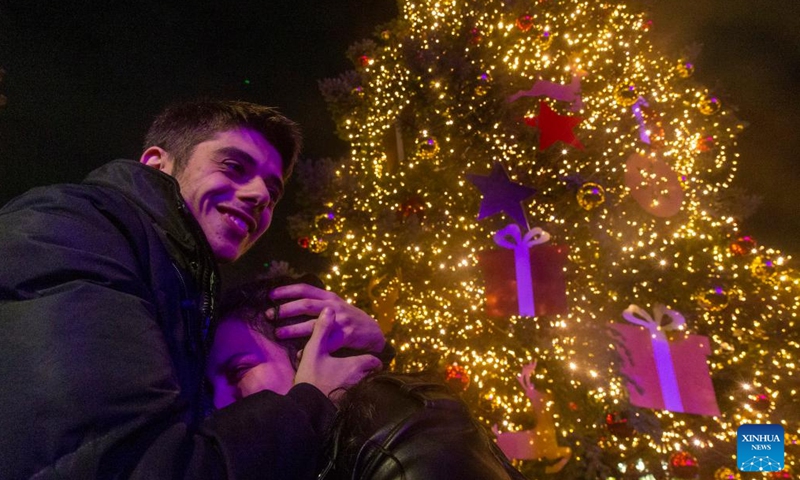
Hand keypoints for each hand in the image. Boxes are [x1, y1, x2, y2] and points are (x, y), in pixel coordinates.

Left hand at [269, 283, 385, 353]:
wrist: (373, 332)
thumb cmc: (350, 318)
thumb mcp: (337, 305)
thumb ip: (319, 302)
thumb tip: (293, 303)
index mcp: (330, 297)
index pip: (305, 289)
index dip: (287, 290)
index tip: (271, 295)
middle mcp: (334, 306)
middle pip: (305, 305)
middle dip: (285, 310)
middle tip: (269, 315)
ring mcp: (340, 321)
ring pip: (312, 324)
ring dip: (293, 329)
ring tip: (279, 333)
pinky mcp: (345, 336)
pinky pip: (324, 344)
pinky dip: (310, 349)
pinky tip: (298, 355)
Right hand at [294, 308, 381, 400]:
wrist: (307, 408)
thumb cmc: (311, 378)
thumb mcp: (314, 351)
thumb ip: (322, 330)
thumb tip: (328, 310)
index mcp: (355, 365)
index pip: (373, 361)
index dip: (371, 359)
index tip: (367, 358)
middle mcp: (360, 380)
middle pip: (371, 375)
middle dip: (367, 371)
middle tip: (358, 368)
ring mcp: (354, 394)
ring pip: (364, 386)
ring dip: (359, 382)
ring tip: (348, 380)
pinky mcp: (347, 406)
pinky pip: (355, 397)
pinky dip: (351, 393)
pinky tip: (340, 391)